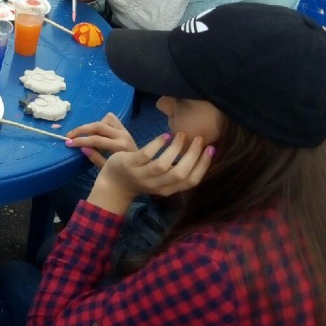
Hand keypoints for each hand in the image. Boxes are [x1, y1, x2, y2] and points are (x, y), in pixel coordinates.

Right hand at [64, 112, 135, 168]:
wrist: (141, 168)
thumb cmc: (124, 172)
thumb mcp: (108, 168)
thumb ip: (95, 158)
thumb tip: (82, 148)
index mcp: (119, 146)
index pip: (96, 139)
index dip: (80, 140)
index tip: (68, 142)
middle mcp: (122, 135)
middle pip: (97, 126)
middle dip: (81, 130)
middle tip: (70, 135)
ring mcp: (124, 130)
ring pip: (102, 121)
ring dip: (90, 127)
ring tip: (81, 135)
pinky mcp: (124, 128)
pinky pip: (110, 119)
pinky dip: (101, 123)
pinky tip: (97, 132)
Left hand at [87, 132, 213, 214]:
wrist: (114, 184)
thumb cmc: (142, 177)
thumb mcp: (161, 179)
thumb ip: (176, 170)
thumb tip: (198, 152)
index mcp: (168, 189)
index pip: (191, 181)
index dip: (204, 166)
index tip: (211, 149)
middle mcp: (156, 186)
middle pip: (180, 174)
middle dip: (193, 155)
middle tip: (199, 139)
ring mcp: (141, 176)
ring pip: (163, 165)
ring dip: (176, 148)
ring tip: (181, 135)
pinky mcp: (129, 165)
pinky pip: (146, 155)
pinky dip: (158, 144)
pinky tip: (165, 135)